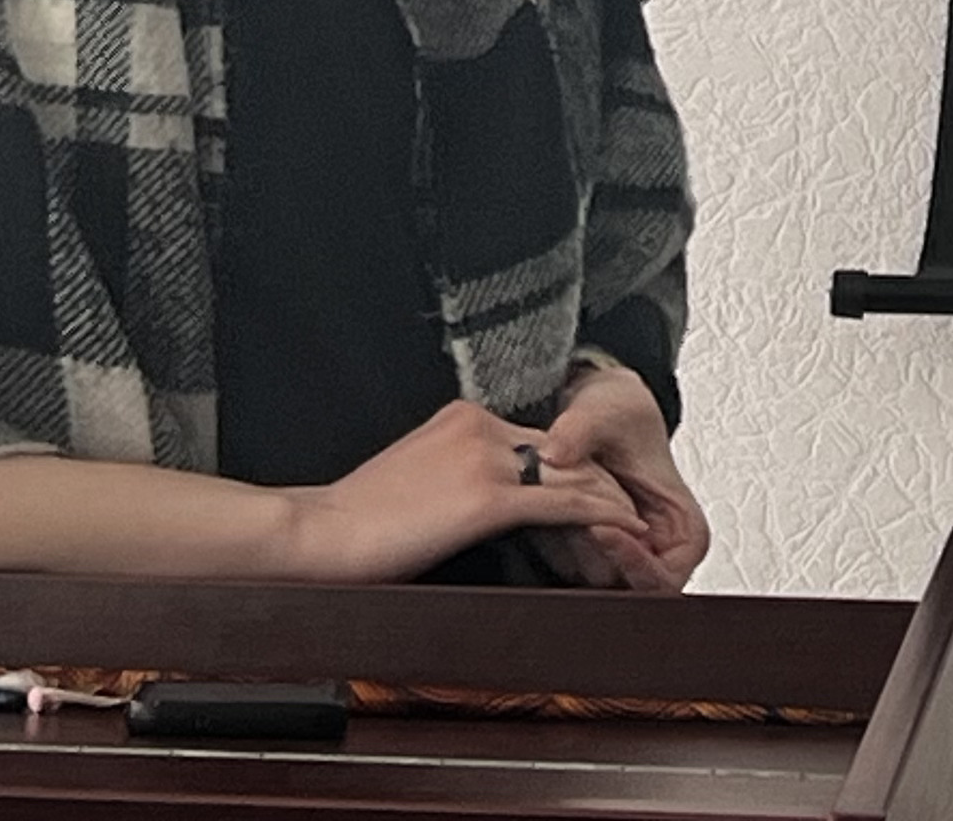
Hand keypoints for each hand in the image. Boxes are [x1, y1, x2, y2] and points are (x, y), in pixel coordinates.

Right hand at [282, 398, 639, 586]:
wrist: (315, 534)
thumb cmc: (349, 520)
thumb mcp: (408, 477)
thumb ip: (447, 472)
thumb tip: (465, 497)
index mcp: (460, 418)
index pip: (535, 438)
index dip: (570, 466)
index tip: (594, 489)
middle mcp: (479, 427)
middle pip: (563, 450)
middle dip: (600, 480)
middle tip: (629, 509)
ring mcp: (486, 458)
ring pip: (573, 471)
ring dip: (609, 500)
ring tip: (637, 524)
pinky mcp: (488, 497)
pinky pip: (563, 503)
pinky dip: (601, 516)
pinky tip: (623, 531)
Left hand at [529, 360, 708, 593]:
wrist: (596, 412)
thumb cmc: (618, 414)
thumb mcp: (604, 412)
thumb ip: (579, 431)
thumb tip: (551, 454)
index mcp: (684, 530)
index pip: (664, 579)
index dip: (632, 562)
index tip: (600, 529)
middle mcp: (658, 552)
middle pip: (625, 587)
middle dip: (591, 555)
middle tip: (566, 518)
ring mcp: (623, 558)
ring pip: (594, 583)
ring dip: (569, 552)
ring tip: (555, 509)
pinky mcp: (594, 557)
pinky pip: (571, 570)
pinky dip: (555, 547)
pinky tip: (548, 515)